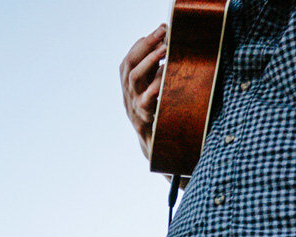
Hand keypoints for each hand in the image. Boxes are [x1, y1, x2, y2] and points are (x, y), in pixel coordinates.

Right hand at [119, 24, 167, 157]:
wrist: (156, 147)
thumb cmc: (159, 117)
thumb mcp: (153, 93)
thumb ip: (155, 75)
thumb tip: (167, 49)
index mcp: (128, 89)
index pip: (128, 61)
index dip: (141, 44)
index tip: (158, 30)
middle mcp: (128, 96)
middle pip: (129, 64)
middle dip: (146, 46)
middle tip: (163, 34)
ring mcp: (134, 106)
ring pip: (134, 77)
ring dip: (149, 60)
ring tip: (166, 48)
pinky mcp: (144, 118)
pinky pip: (147, 99)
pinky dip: (157, 84)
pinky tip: (167, 74)